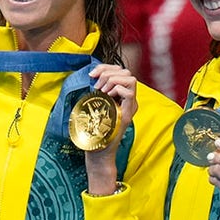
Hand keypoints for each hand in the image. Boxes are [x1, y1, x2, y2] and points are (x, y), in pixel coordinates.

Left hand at [83, 64, 137, 191]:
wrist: (96, 151)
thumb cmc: (92, 130)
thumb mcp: (92, 104)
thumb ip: (95, 91)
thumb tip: (89, 76)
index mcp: (120, 95)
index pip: (119, 71)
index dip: (105, 68)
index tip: (91, 74)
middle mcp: (128, 99)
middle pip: (126, 72)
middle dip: (108, 73)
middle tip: (96, 86)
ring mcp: (129, 106)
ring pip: (130, 79)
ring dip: (112, 80)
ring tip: (101, 91)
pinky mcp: (127, 114)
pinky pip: (129, 93)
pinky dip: (116, 89)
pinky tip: (106, 96)